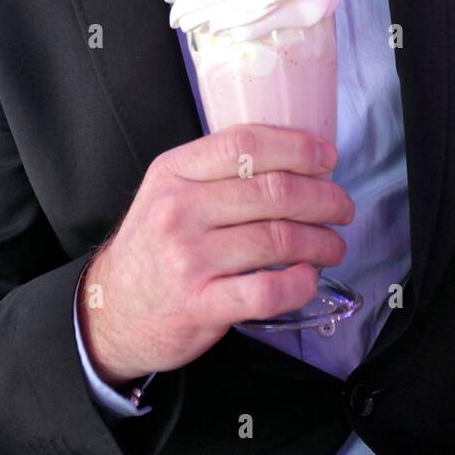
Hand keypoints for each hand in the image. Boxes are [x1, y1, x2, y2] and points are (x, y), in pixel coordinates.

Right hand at [77, 124, 352, 383]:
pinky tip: (308, 278)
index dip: (297, 147)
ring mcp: (188, 259)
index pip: (245, 145)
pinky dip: (299, 284)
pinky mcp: (200, 305)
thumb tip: (294, 157)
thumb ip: (217, 171)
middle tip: (342, 207)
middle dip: (323, 197)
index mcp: (174, 172)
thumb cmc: (153, 246)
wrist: (112, 309)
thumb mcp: (168, 191)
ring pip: (277, 239)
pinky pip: (266, 291)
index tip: (327, 158)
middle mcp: (179, 210)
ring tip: (334, 245)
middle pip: (272, 191)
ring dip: (320, 241)